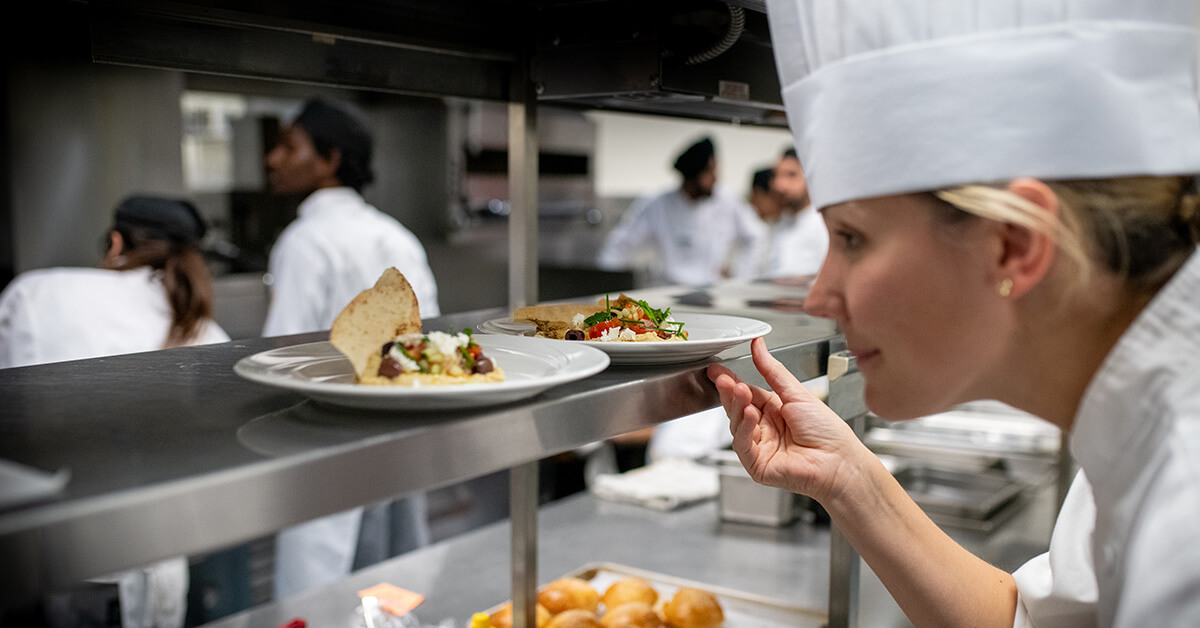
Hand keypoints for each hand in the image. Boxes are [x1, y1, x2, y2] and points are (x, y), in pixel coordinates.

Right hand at [707, 337, 868, 504]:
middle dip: (730, 392)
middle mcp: (764, 428)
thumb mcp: (797, 392)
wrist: (839, 461)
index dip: (731, 382)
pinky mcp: (757, 465)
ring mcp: (759, 447)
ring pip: (737, 425)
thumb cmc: (827, 431)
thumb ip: (772, 370)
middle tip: (724, 379)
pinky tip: (750, 415)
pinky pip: (743, 445)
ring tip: (741, 391)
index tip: (718, 370)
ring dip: (737, 407)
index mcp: (773, 410)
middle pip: (738, 408)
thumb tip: (759, 346)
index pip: (746, 393)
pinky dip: (744, 429)